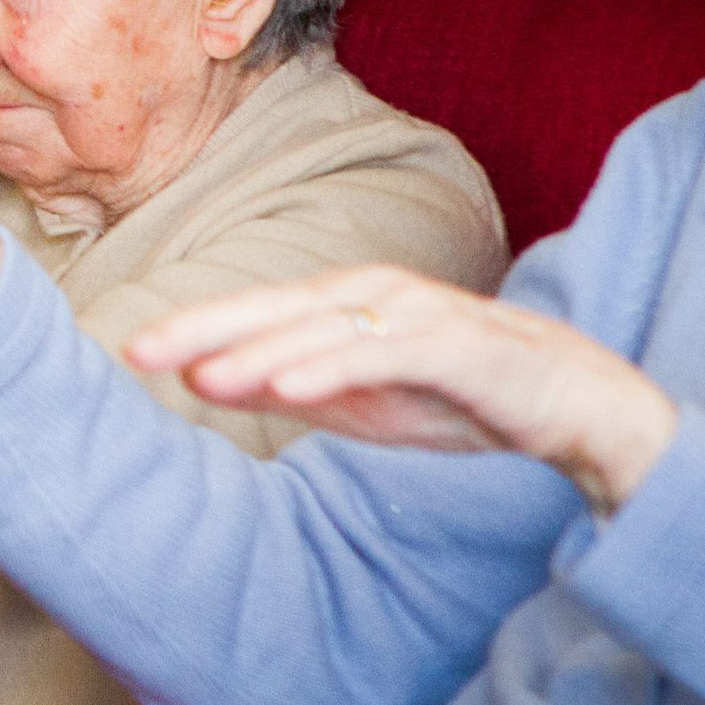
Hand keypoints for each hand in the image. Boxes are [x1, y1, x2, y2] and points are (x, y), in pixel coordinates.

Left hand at [124, 265, 681, 510]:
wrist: (575, 407)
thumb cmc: (457, 396)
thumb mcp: (357, 399)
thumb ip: (285, 384)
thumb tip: (201, 378)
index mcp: (344, 305)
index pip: (254, 316)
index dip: (192, 329)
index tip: (129, 351)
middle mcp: (374, 296)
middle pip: (274, 309)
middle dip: (204, 328)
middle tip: (137, 349)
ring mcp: (416, 316)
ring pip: (322, 329)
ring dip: (259, 350)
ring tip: (199, 374)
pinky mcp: (458, 347)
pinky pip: (385, 355)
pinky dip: (334, 366)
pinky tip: (289, 386)